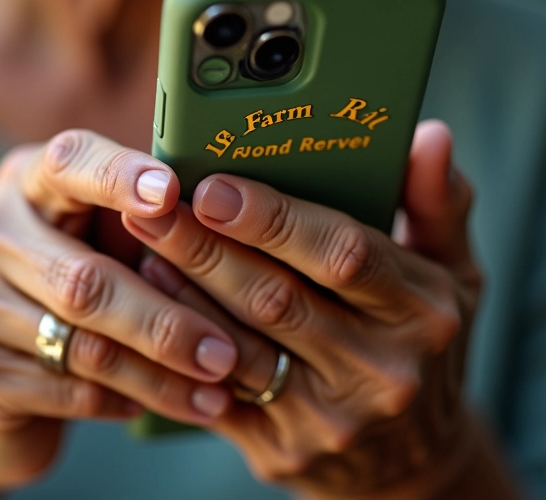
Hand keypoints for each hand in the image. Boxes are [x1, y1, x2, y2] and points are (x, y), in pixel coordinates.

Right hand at [0, 131, 238, 488]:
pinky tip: (167, 402)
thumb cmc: (76, 276)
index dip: (119, 176)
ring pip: (83, 344)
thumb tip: (234, 206)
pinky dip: (125, 400)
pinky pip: (66, 389)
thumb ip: (144, 217)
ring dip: (159, 374)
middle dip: (165, 321)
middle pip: (85, 278)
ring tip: (217, 390)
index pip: (68, 161)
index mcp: (26, 182)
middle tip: (226, 353)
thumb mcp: (98, 234)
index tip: (171, 194)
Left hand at [125, 121, 480, 497]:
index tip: (213, 187)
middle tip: (152, 204)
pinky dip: (181, 342)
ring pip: (236, 343)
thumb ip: (438, 202)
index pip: (344, 254)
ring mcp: (330, 418)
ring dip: (182, 290)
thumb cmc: (423, 341)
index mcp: (422, 312)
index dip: (273, 219)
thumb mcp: (451, 271)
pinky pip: (216, 390)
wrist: (412, 460)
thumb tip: (429, 136)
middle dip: (204, 246)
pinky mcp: (283, 449)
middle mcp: (380, 370)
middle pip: (274, 298)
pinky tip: (154, 300)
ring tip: (143, 242)